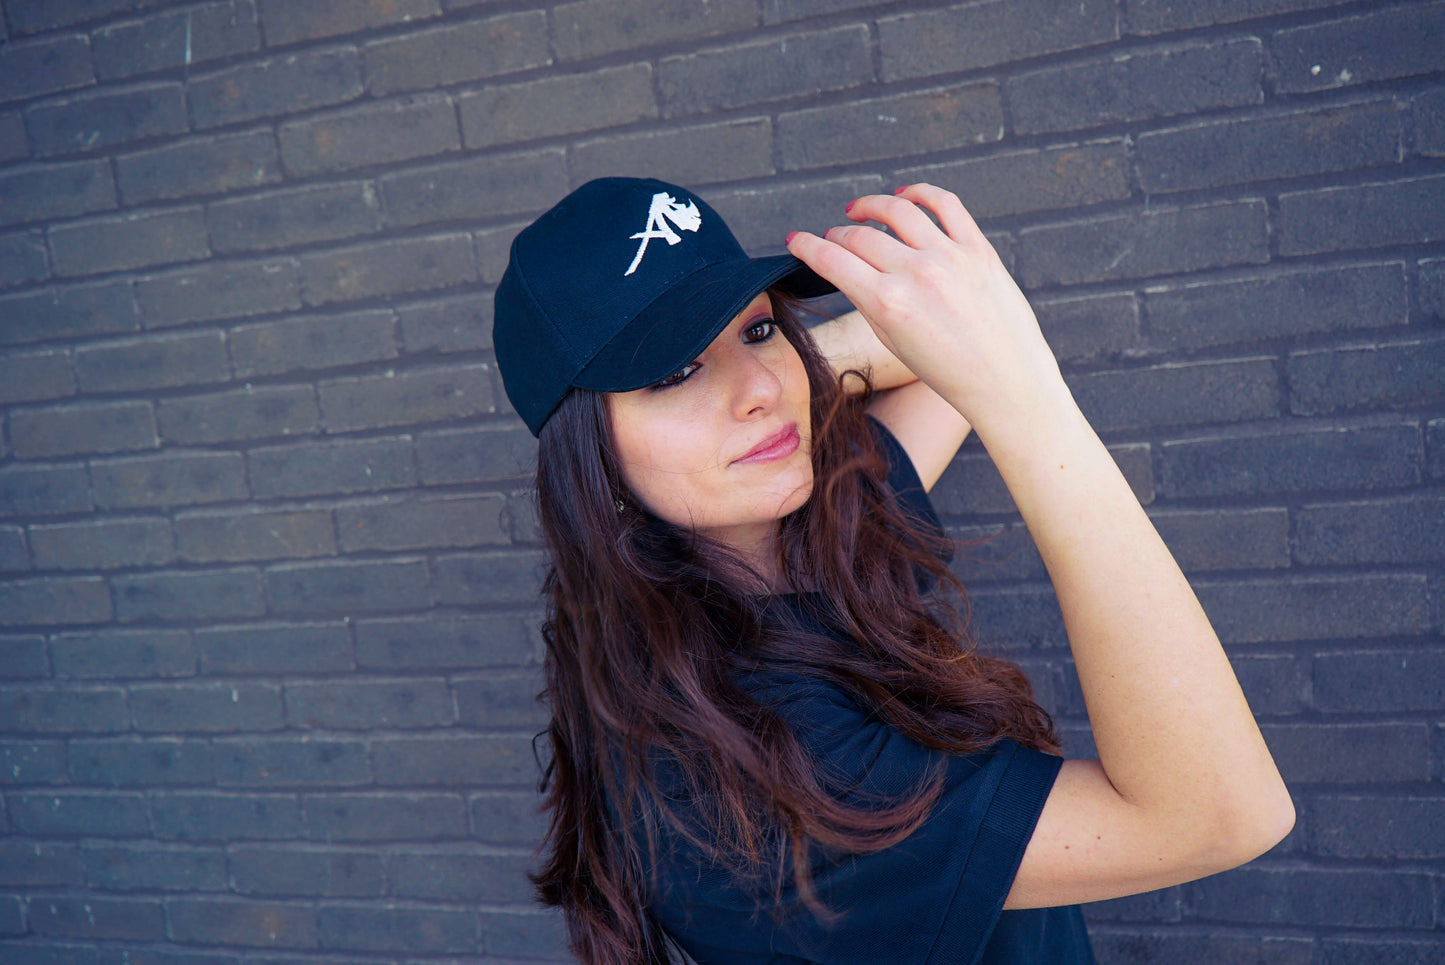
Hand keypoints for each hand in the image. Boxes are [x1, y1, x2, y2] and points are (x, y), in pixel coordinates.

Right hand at [786, 184, 1063, 433]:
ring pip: (897, 210)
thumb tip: (851, 268)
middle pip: (859, 236)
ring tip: (858, 209)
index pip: (831, 260)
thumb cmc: (948, 370)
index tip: (795, 239)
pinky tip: (905, 195)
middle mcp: (915, 274)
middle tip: (831, 238)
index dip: (805, 245)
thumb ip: (869, 301)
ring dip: (870, 205)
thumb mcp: (893, 342)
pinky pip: (945, 204)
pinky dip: (919, 192)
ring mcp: (949, 257)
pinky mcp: (978, 249)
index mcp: (887, 304)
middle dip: (836, 234)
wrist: (1004, 380)